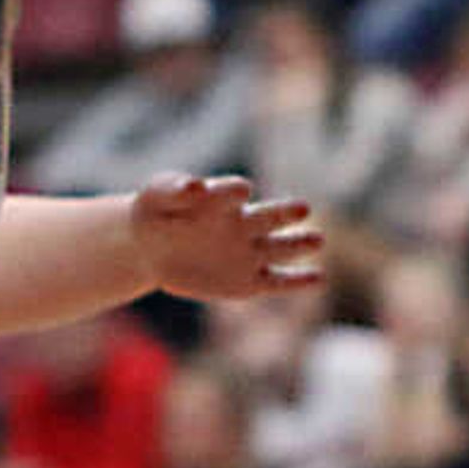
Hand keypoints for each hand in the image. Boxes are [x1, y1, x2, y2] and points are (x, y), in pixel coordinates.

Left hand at [129, 174, 321, 300]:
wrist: (150, 247)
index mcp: (222, 198)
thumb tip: (196, 186)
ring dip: (299, 244)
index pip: (231, 192)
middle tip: (302, 208)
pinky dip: (297, 280)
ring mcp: (249, 252)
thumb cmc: (156, 213)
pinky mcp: (248, 282)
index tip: (240, 192)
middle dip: (284, 213)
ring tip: (317, 240)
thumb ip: (175, 191)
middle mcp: (244, 222)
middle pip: (269, 216)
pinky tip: (317, 277)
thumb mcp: (156, 198)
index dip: (232, 192)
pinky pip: (277, 281)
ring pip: (281, 248)